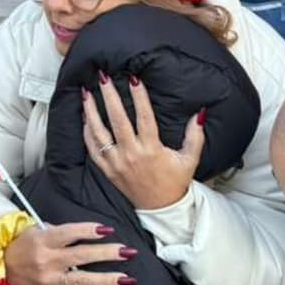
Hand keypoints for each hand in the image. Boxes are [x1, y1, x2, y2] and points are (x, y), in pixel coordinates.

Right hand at [3, 222, 133, 284]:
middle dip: (107, 254)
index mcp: (43, 240)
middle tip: (127, 251)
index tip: (108, 229)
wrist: (2, 267)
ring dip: (106, 279)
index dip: (89, 231)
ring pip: (82, 280)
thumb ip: (60, 231)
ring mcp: (51, 280)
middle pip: (81, 256)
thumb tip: (87, 232)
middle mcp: (48, 260)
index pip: (69, 233)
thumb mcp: (36, 230)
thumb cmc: (22, 245)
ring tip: (126, 278)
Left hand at [83, 73, 203, 210]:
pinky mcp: (107, 170)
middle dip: (109, 96)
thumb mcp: (190, 159)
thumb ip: (195, 136)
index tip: (134, 79)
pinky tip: (84, 117)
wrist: (160, 208)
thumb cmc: (175, 182)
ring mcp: (117, 163)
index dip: (139, 97)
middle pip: (118, 120)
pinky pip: (92, 149)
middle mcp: (132, 155)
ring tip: (86, 93)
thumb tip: (200, 113)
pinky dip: (87, 132)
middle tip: (103, 77)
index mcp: (152, 150)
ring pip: (100, 133)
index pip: (145, 118)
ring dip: (91, 111)